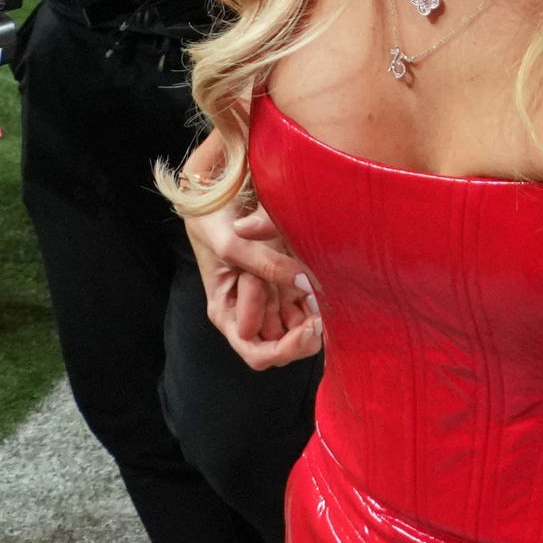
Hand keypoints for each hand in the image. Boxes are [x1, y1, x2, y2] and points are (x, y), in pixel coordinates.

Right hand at [177, 136, 320, 368]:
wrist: (215, 191)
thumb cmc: (212, 219)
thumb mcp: (232, 241)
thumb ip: (264, 263)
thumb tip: (305, 282)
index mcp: (227, 311)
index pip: (257, 351)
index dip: (283, 347)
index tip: (307, 324)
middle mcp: (248, 311)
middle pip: (280, 348)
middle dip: (304, 340)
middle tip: (324, 318)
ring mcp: (268, 297)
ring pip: (296, 330)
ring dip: (315, 323)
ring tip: (330, 303)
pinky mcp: (284, 280)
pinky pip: (304, 306)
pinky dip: (318, 305)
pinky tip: (330, 292)